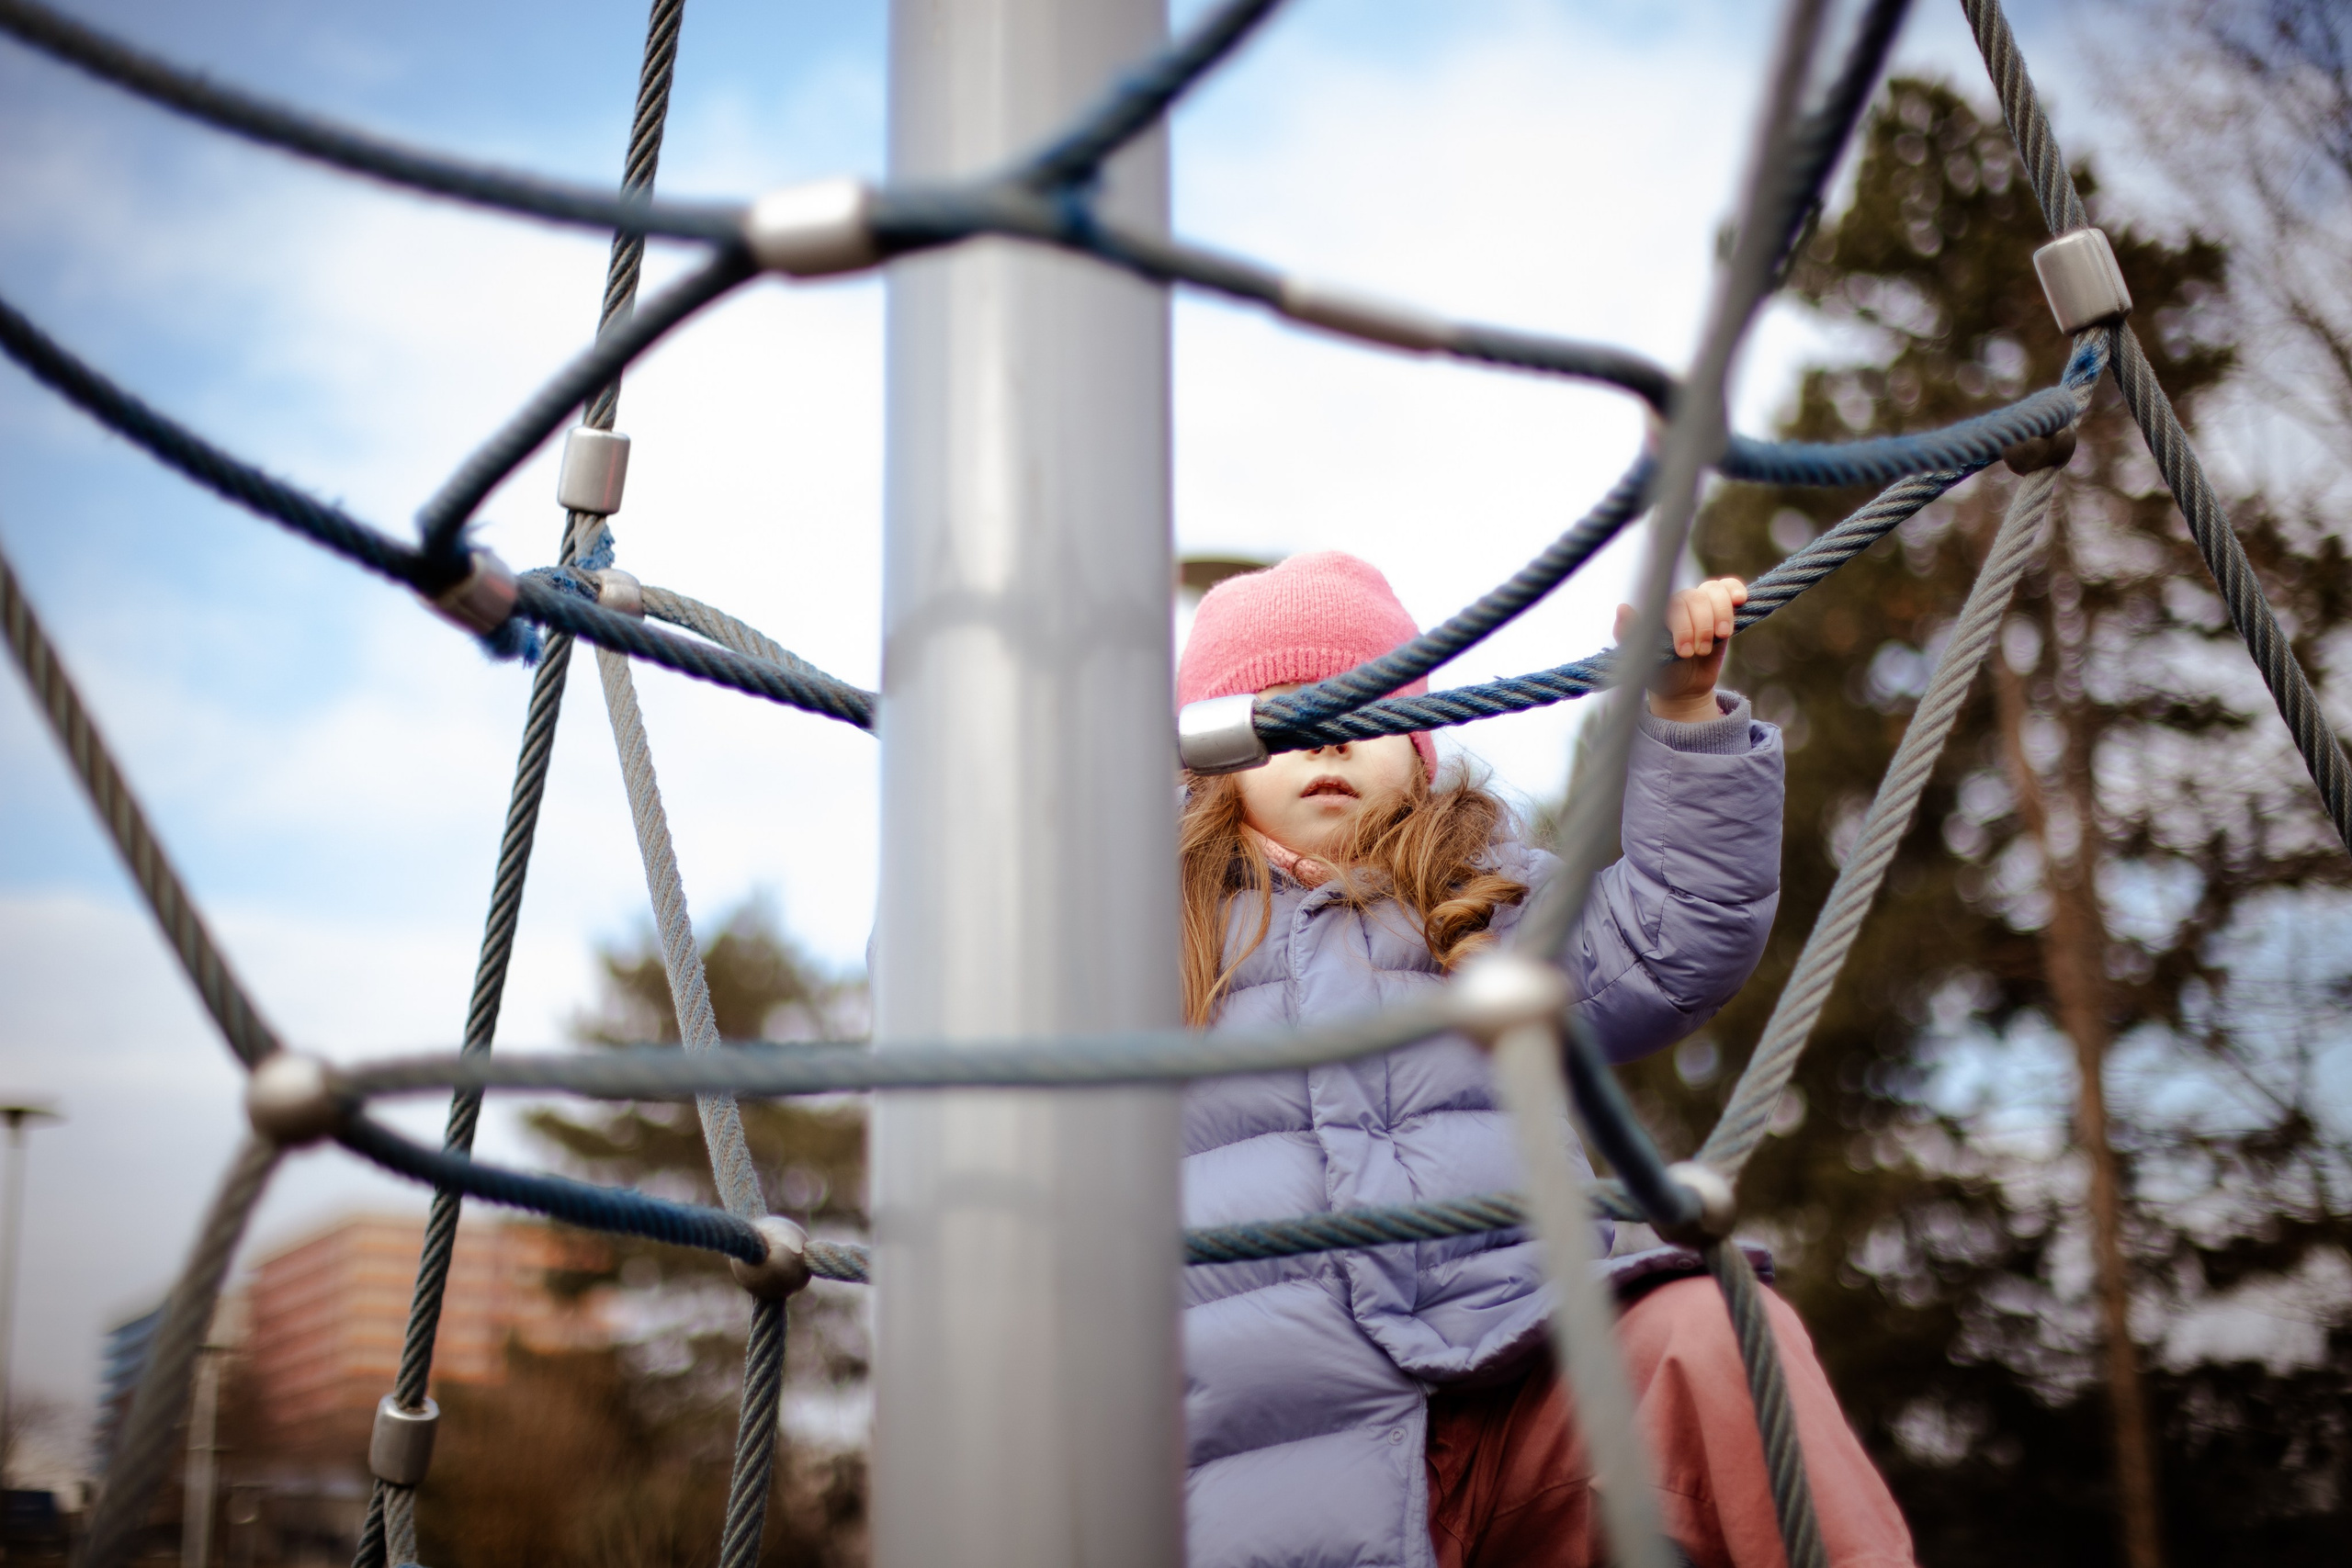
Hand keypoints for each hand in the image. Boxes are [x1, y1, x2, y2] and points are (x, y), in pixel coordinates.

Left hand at [1614, 577, 1746, 722]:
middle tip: (1699, 652)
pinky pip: (1729, 589)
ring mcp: (1701, 605)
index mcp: (1658, 612)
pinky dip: (1735, 590)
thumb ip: (1629, 634)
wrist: (1682, 689)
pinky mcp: (1721, 610)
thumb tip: (1622, 607)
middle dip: (1702, 626)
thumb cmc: (1658, 673)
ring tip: (1721, 637)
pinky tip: (1740, 600)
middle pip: (1696, 598)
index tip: (1684, 653)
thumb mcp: (1642, 660)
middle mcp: (1679, 604)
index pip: (1674, 606)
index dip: (1684, 627)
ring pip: (1714, 591)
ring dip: (1721, 614)